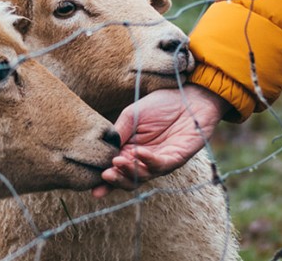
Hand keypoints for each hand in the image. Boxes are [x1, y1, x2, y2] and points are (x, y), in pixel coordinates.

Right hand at [92, 84, 230, 196]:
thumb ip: (119, 132)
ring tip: (117, 162)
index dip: (105, 178)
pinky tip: (139, 152)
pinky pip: (161, 165)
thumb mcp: (132, 115)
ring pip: (143, 176)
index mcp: (130, 151)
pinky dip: (148, 160)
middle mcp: (144, 160)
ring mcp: (160, 161)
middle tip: (105, 175)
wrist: (189, 96)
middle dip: (116, 180)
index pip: (115, 168)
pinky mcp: (176, 159)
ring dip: (129, 172)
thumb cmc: (161, 104)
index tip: (92, 184)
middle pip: (128, 179)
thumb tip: (102, 149)